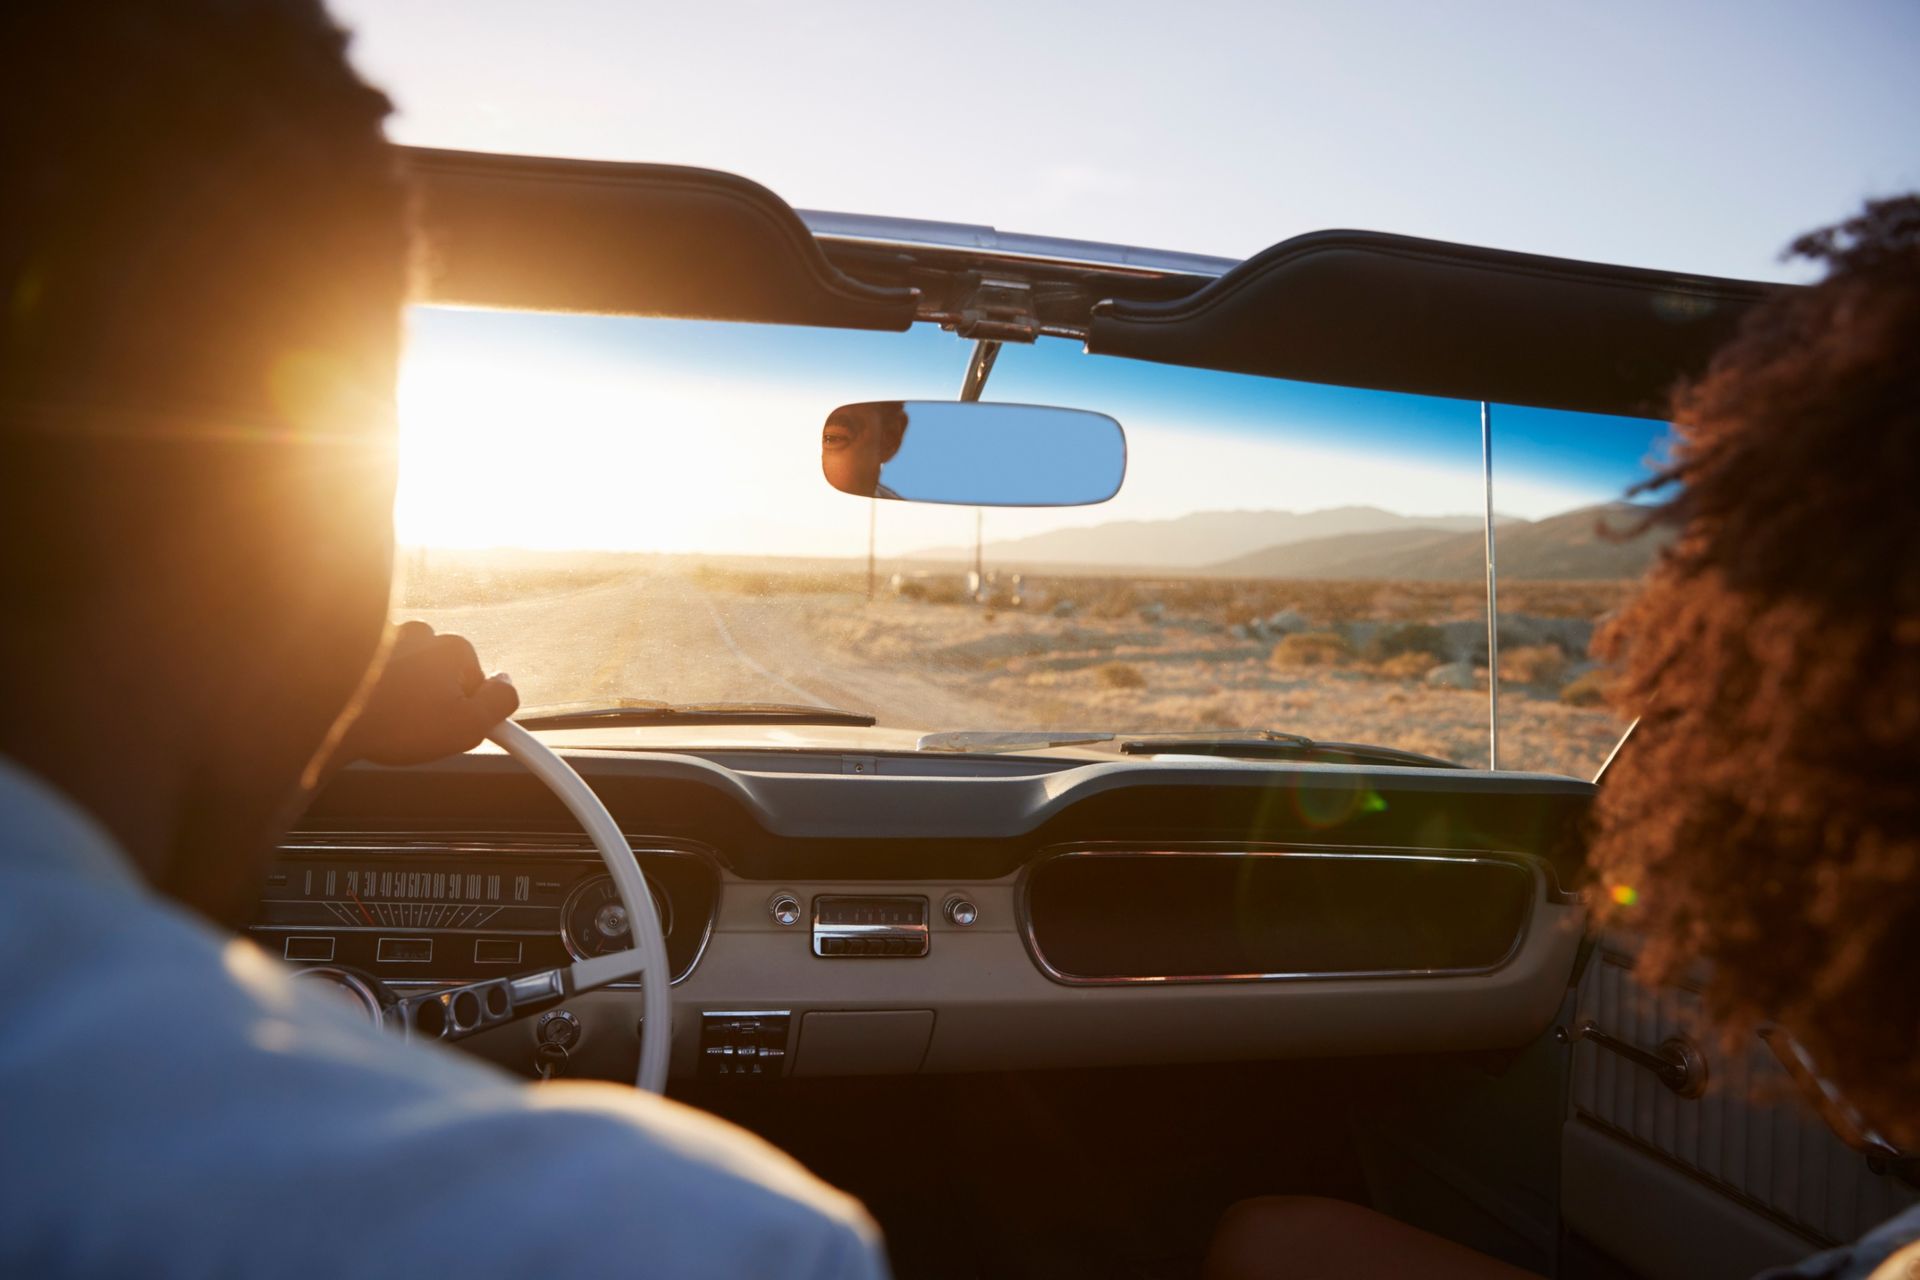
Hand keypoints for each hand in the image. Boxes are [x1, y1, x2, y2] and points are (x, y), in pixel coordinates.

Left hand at [330, 622, 518, 768]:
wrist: (323, 717)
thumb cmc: (395, 724)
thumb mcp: (466, 727)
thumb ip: (501, 703)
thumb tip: (509, 686)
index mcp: (454, 649)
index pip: (480, 684)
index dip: (472, 712)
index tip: (457, 730)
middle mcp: (422, 633)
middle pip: (445, 674)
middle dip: (437, 699)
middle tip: (420, 729)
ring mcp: (388, 637)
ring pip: (413, 670)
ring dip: (407, 692)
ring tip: (390, 720)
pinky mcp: (358, 646)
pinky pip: (383, 668)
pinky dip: (380, 685)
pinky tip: (371, 707)